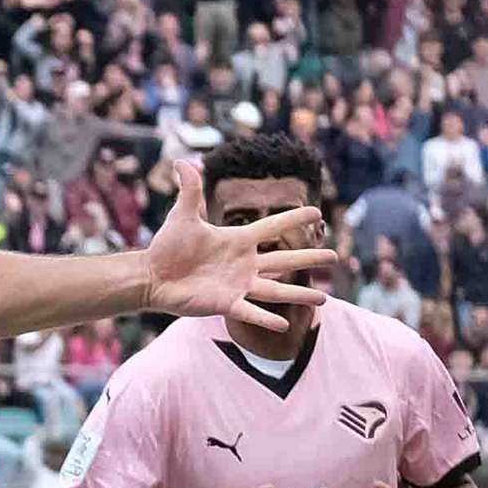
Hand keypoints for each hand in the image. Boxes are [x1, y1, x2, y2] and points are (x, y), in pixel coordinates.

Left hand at [141, 154, 328, 335]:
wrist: (153, 276)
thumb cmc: (168, 246)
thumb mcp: (182, 215)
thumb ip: (189, 189)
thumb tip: (182, 161)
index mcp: (238, 240)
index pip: (273, 227)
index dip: (294, 219)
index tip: (317, 213)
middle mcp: (244, 263)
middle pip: (285, 259)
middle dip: (309, 258)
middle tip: (334, 258)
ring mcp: (238, 285)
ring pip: (276, 289)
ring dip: (300, 293)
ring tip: (325, 297)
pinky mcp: (226, 304)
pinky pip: (251, 312)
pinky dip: (266, 319)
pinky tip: (286, 325)